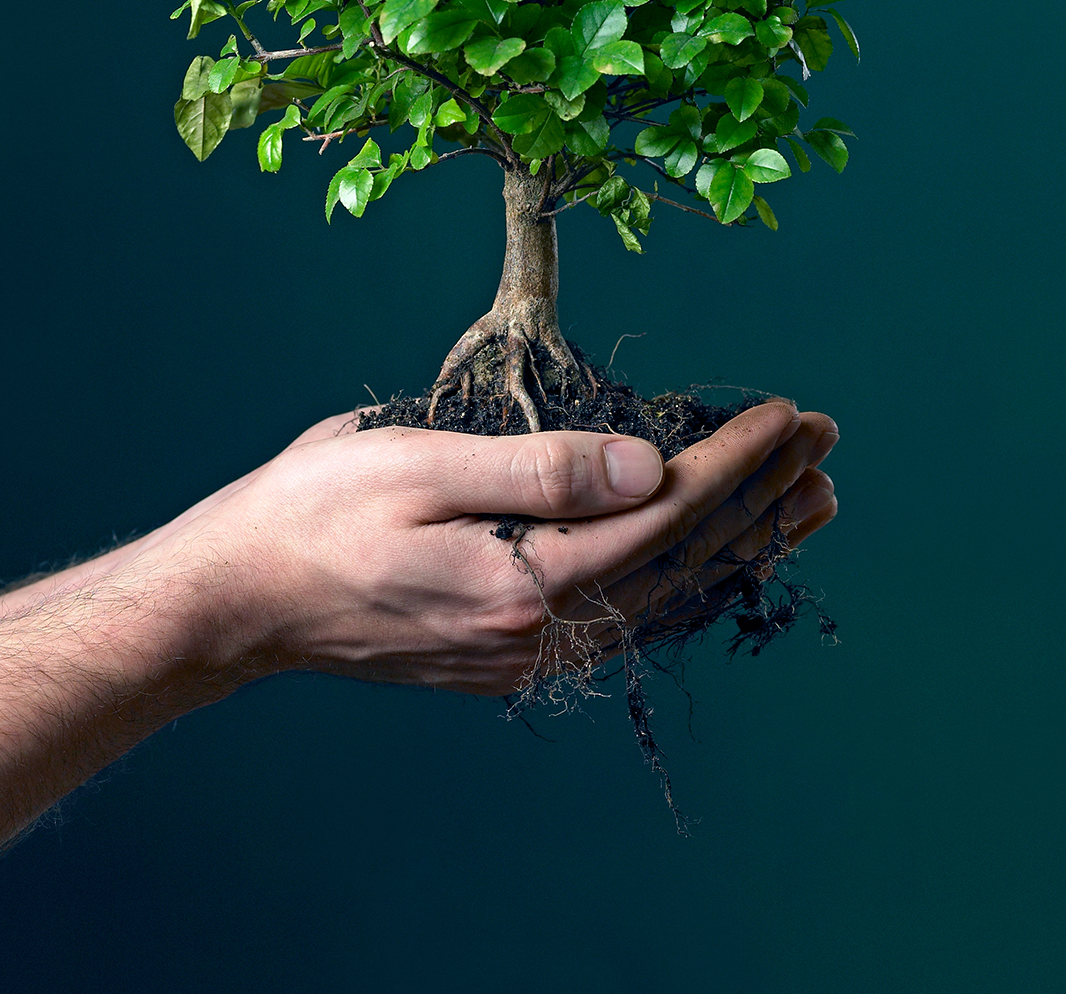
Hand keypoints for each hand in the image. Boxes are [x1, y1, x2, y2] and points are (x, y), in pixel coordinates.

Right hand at [138, 401, 838, 698]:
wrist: (238, 602)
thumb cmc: (311, 516)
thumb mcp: (417, 464)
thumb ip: (542, 469)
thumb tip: (650, 466)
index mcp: (524, 580)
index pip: (665, 514)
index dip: (735, 460)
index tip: (789, 412)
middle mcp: (540, 632)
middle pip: (684, 562)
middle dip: (763, 498)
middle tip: (827, 444)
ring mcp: (527, 652)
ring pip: (667, 596)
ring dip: (742, 544)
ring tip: (808, 503)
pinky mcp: (509, 653)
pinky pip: (628, 616)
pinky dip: (688, 578)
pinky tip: (714, 557)